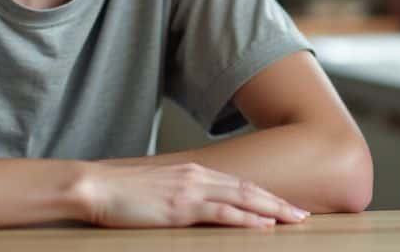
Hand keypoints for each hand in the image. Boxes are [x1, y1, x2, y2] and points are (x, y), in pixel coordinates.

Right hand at [78, 162, 309, 228]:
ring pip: (243, 199)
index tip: (284, 205)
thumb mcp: (159, 189)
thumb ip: (181, 195)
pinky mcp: (181, 207)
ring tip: (294, 219)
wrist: (97, 186)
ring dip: (272, 210)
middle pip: (249, 189)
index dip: (265, 195)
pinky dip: (246, 218)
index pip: (239, 184)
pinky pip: (222, 213)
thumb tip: (195, 208)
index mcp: (194, 173)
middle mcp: (198, 177)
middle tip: (302, 214)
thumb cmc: (121, 193)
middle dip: (279, 202)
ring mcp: (191, 191)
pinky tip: (263, 225)